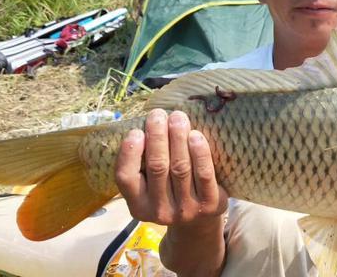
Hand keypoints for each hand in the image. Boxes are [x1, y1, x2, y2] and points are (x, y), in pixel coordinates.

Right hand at [115, 109, 227, 225]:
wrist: (198, 222)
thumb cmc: (168, 193)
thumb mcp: (149, 188)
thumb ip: (142, 164)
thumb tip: (145, 126)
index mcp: (138, 206)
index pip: (126, 178)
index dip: (129, 153)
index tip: (136, 130)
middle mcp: (160, 211)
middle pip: (157, 167)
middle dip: (157, 136)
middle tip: (158, 114)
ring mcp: (186, 209)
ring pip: (180, 168)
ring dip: (178, 138)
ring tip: (177, 117)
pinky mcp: (210, 204)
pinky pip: (204, 174)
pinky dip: (199, 153)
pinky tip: (195, 135)